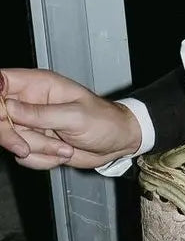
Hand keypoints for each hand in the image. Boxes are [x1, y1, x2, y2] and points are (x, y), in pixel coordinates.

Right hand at [0, 68, 141, 170]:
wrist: (117, 143)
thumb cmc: (105, 121)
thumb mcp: (74, 116)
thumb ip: (40, 113)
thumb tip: (8, 106)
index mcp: (40, 85)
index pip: (1, 80)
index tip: (2, 114)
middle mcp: (30, 103)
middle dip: (13, 136)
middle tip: (27, 146)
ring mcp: (31, 124)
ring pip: (11, 141)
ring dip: (38, 150)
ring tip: (65, 146)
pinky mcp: (34, 142)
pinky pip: (23, 157)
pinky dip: (42, 160)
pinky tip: (62, 152)